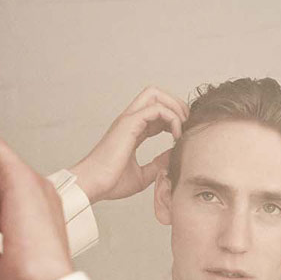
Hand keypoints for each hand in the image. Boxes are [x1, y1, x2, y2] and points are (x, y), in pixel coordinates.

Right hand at [69, 86, 188, 203]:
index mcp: (132, 130)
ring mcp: (128, 119)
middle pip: (155, 94)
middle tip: (187, 124)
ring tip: (183, 127)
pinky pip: (156, 109)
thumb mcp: (143, 175)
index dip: (173, 117)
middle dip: (175, 104)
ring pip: (155, 94)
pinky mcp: (128, 123)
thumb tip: (174, 156)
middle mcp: (129, 120)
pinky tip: (176, 135)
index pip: (156, 111)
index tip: (183, 135)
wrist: (94, 185)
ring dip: (174, 107)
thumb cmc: (111, 182)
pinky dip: (171, 118)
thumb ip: (158, 164)